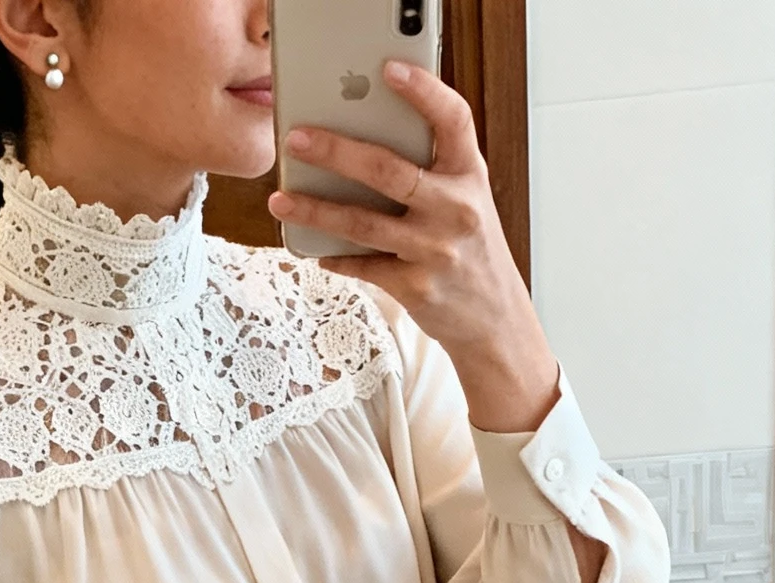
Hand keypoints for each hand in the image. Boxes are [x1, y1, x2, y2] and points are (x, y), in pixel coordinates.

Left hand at [268, 63, 557, 434]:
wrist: (494, 320)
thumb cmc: (470, 248)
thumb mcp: (466, 199)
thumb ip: (432, 169)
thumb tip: (362, 140)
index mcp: (470, 175)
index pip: (453, 120)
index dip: (424, 92)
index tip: (389, 69)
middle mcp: (456, 209)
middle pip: (388, 170)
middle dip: (335, 151)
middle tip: (295, 138)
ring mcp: (435, 250)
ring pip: (363, 223)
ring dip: (316, 209)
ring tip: (280, 199)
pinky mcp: (416, 287)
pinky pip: (363, 265)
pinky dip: (335, 255)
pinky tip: (312, 247)